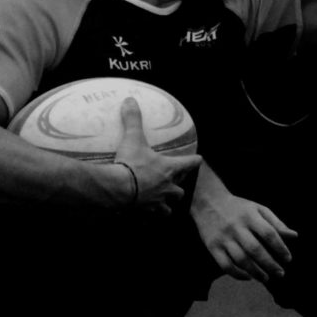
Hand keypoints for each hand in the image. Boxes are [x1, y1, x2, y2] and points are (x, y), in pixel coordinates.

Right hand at [115, 97, 200, 214]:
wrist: (118, 189)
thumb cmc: (130, 163)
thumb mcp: (133, 138)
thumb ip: (133, 120)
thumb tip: (130, 100)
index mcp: (169, 169)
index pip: (189, 164)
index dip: (194, 161)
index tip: (199, 159)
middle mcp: (167, 187)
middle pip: (180, 191)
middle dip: (179, 188)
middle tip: (175, 184)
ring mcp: (157, 202)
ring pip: (168, 207)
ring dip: (167, 205)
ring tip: (163, 203)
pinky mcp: (145, 213)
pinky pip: (151, 217)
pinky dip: (150, 215)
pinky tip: (145, 214)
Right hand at [193, 190, 297, 281]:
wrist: (208, 202)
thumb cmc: (238, 208)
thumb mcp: (258, 209)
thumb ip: (276, 223)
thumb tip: (294, 236)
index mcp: (250, 216)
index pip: (269, 233)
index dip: (280, 248)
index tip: (288, 259)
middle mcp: (236, 227)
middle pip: (255, 249)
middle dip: (270, 264)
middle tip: (280, 273)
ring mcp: (223, 238)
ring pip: (241, 260)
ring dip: (255, 272)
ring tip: (266, 278)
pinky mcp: (212, 247)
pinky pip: (225, 265)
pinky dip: (237, 274)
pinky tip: (248, 277)